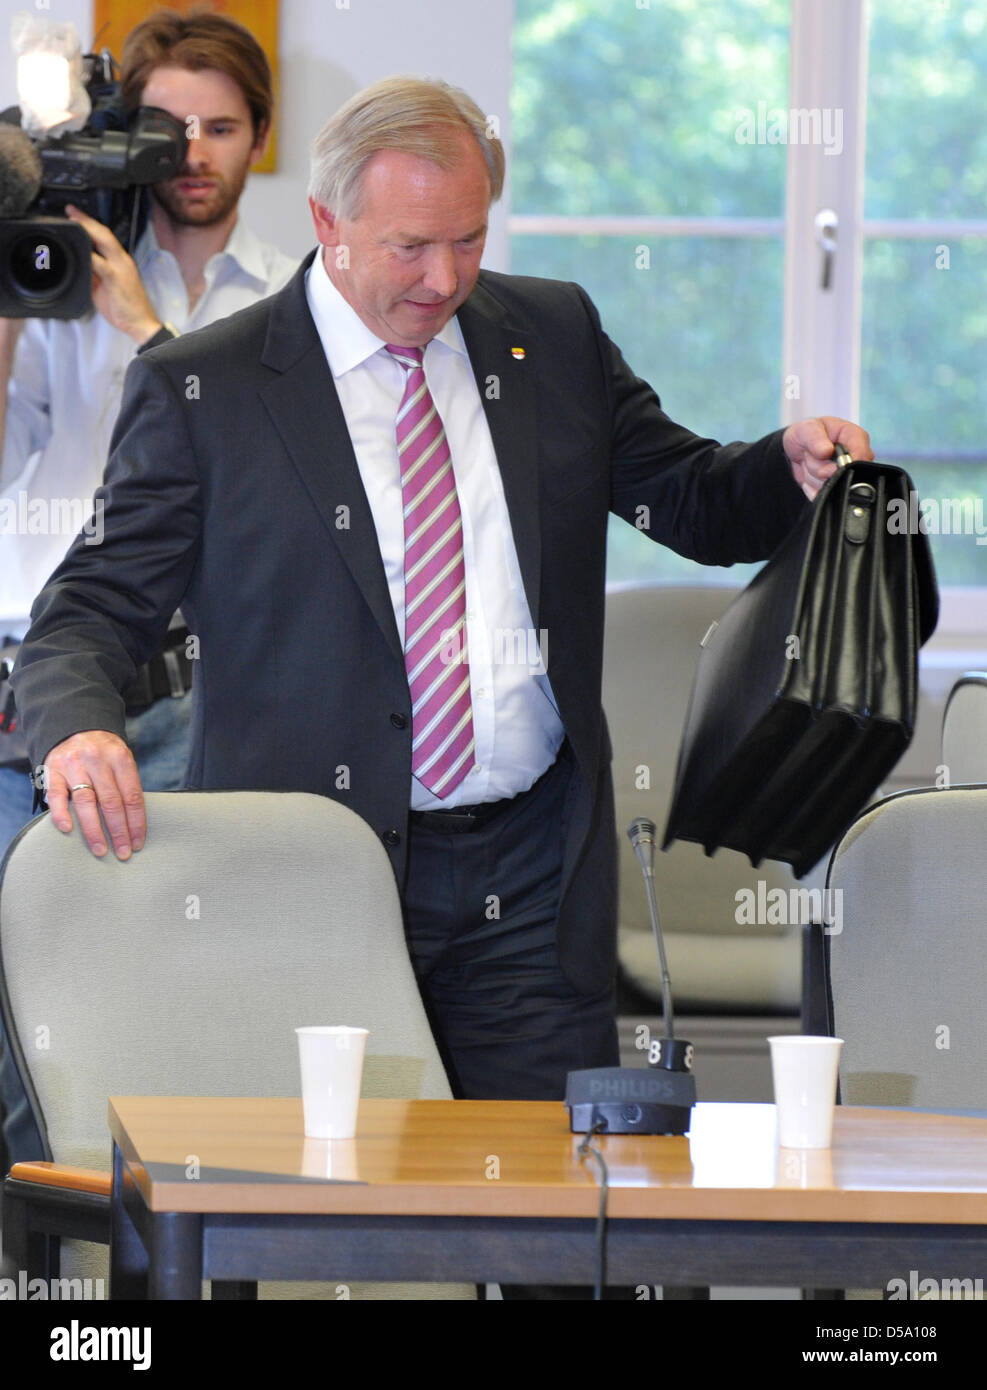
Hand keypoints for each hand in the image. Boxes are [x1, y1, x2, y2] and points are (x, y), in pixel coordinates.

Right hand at [42, 730, 145, 859]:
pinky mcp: (53, 769)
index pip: (132, 796)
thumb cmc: (103, 752)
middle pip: (112, 802)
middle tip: (123, 853)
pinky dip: (61, 813)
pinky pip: (56, 795)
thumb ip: (126, 785)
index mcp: (120, 758)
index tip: (138, 843)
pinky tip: (68, 830)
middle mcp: (97, 760)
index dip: (137, 822)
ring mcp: (74, 765)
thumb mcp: (120, 760)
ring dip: (94, 831)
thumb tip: (134, 824)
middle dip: (119, 831)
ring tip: (101, 850)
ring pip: (86, 802)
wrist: (74, 725)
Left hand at [64, 204, 161, 343]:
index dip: (90, 224)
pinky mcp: (116, 279)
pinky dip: (90, 255)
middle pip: (104, 233)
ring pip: (104, 242)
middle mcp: (122, 260)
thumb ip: (94, 273)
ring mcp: (120, 268)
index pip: (105, 237)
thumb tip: (80, 263)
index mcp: (120, 261)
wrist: (141, 323)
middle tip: (71, 210)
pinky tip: (80, 248)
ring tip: (74, 222)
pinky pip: (101, 263)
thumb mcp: (105, 286)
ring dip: (88, 230)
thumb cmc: (125, 307)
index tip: (75, 215)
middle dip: (86, 220)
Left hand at [783, 416, 873, 500]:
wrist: (798, 448)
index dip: (844, 462)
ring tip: (810, 462)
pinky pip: (822, 495)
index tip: (825, 456)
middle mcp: (856, 457)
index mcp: (855, 436)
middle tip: (810, 455)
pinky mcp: (837, 488)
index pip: (861, 455)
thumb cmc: (807, 433)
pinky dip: (810, 487)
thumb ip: (815, 438)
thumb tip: (826, 451)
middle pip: (842, 475)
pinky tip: (809, 474)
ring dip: (812, 476)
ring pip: (829, 486)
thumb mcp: (807, 428)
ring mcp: (848, 474)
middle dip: (820, 468)